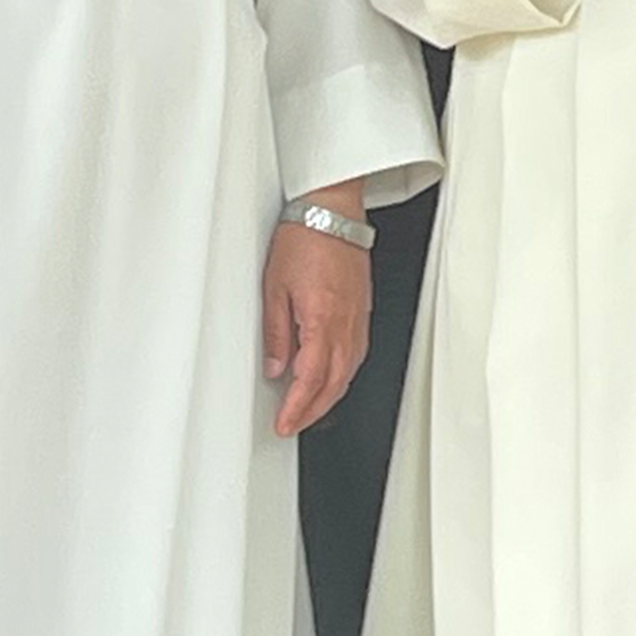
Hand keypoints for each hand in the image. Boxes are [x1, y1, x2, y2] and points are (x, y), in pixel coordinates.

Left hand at [263, 207, 370, 436]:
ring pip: (348, 372)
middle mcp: (345, 324)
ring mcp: (357, 319)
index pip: (310, 380)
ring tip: (309, 409)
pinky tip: (332, 377)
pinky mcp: (361, 311)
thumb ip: (276, 333)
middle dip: (313, 411)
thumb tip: (275, 366)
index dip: (296, 408)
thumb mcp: (274, 288)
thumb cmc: (304, 239)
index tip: (284, 423)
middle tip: (293, 424)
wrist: (331, 212)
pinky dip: (342, 375)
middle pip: (333, 384)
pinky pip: (356, 355)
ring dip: (329, 396)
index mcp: (321, 320)